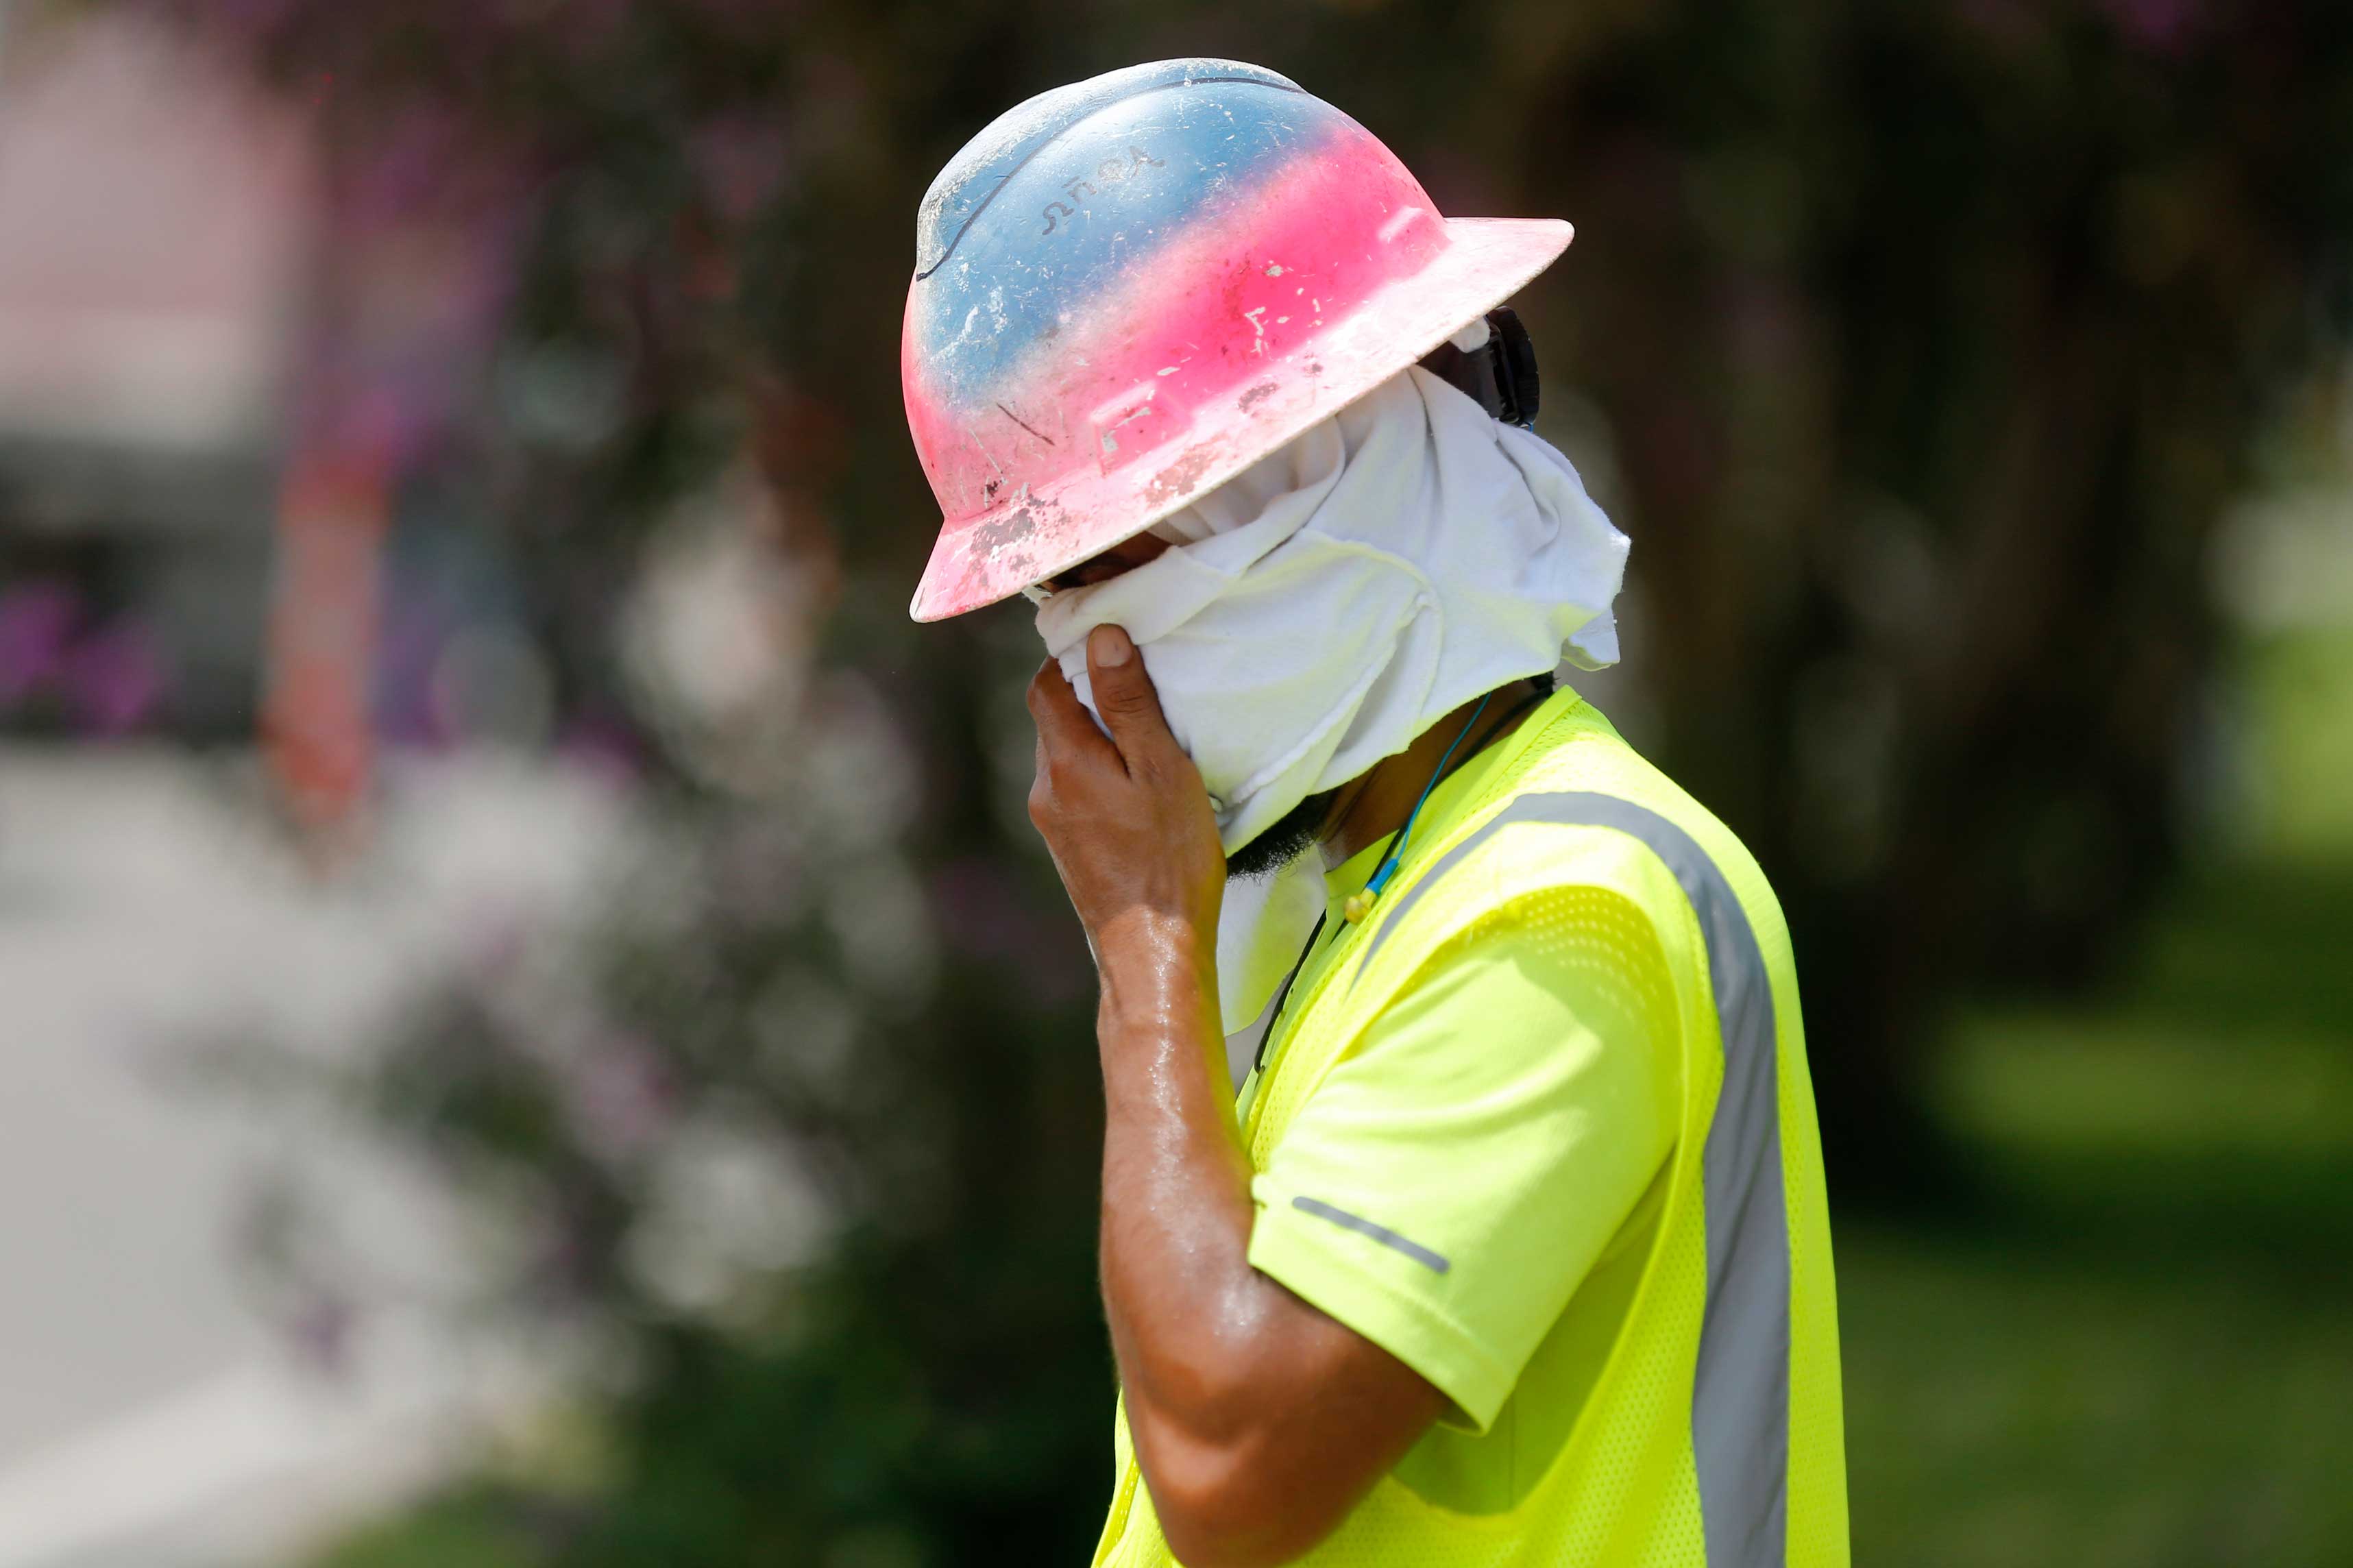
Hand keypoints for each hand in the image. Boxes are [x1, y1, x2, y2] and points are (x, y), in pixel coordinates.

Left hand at [1026, 625, 1225, 961]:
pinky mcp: (1069, 850)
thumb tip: (1101, 636)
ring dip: (1096, 738)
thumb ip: (1129, 703)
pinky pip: (1076, 791)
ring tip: (1146, 738)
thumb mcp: (1161, 769)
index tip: (1109, 644)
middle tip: (1139, 686)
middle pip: (1053, 720)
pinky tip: (1138, 788)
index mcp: (1065, 762)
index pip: (1046, 685)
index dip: (1071, 656)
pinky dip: (1100, 774)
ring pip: (1066, 758)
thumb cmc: (1169, 860)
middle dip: (1088, 696)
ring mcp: (1053, 824)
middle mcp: (1047, 790)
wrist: (1154, 952)